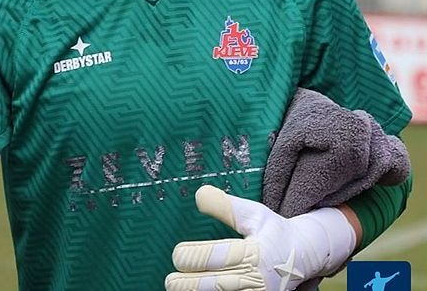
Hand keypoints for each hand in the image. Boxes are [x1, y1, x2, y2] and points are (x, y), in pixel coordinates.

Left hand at [165, 186, 355, 290]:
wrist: (304, 255)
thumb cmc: (273, 232)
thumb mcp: (254, 214)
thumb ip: (225, 206)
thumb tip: (199, 194)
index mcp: (254, 253)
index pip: (214, 257)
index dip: (191, 257)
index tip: (178, 254)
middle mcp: (256, 279)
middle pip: (212, 285)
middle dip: (186, 283)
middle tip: (171, 279)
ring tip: (179, 287)